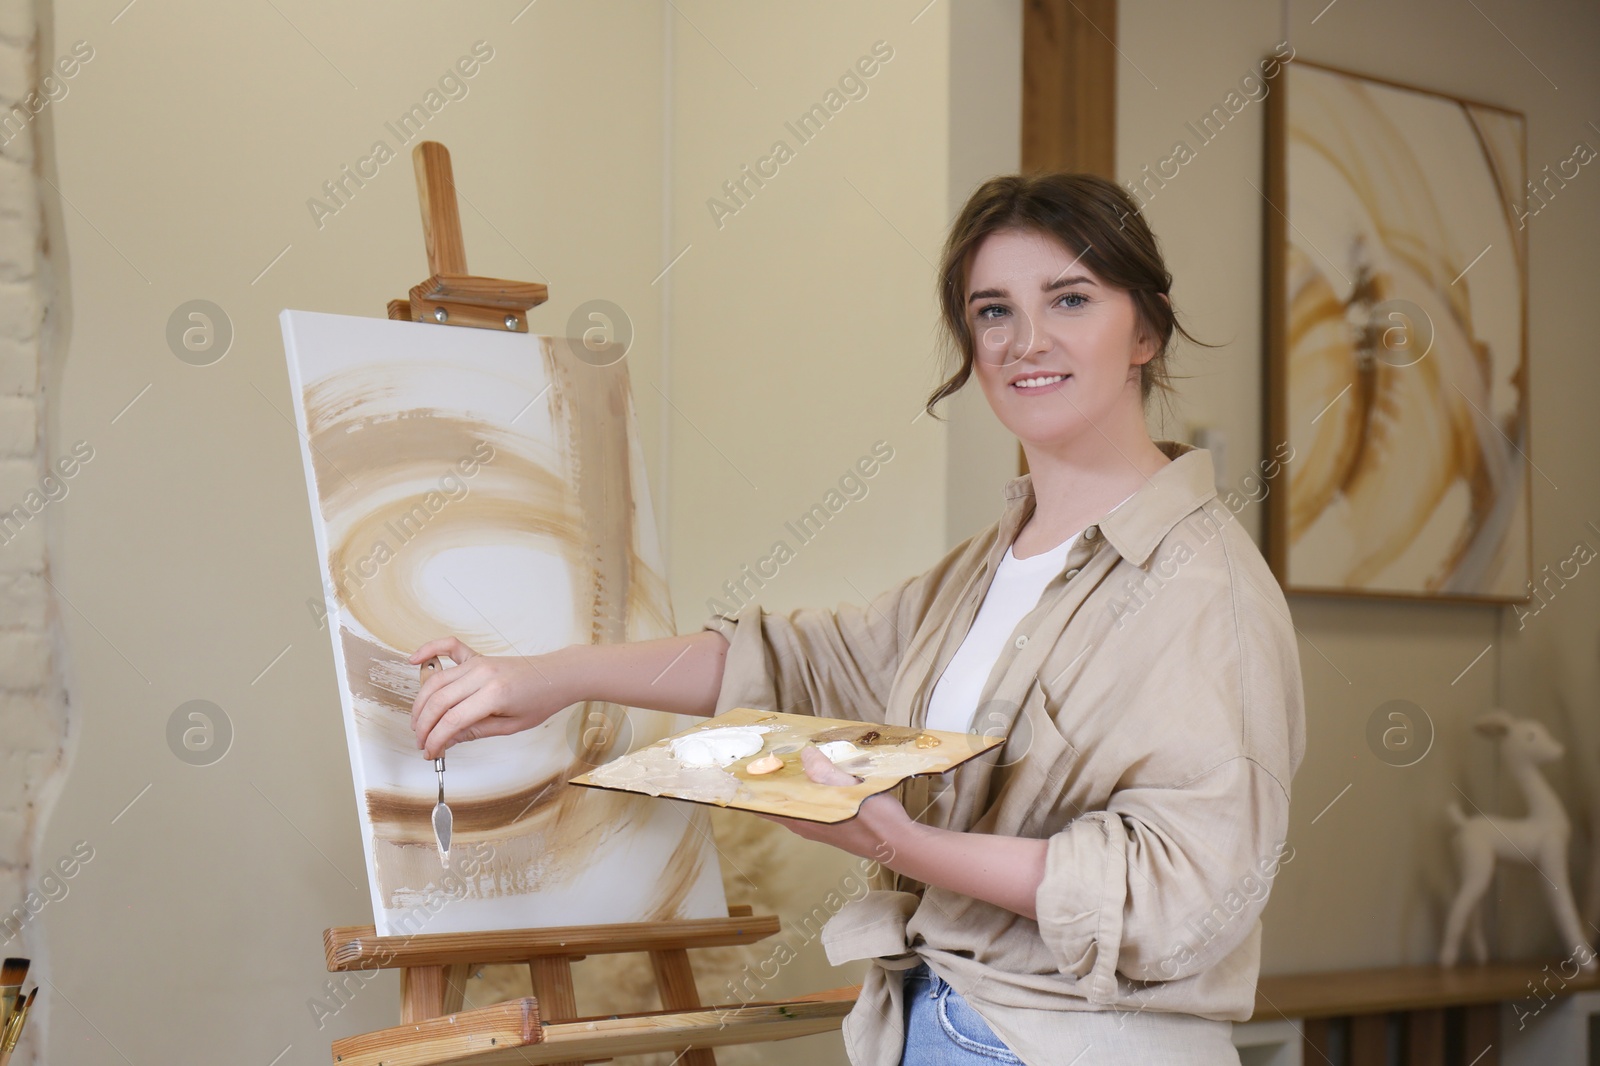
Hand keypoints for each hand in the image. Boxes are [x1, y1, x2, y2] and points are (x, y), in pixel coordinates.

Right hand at [408, 637, 568, 758]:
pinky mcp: (477, 656)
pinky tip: (414, 661)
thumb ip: (474, 732)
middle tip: (422, 743)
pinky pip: (448, 647)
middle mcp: (482, 674)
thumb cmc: (540, 700)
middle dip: (424, 725)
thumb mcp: (510, 726)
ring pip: (436, 681)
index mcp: (494, 694)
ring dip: (421, 703)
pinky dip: (429, 650)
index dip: (436, 740)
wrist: (556, 676)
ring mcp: (478, 662)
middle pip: (438, 701)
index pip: (452, 720)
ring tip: (418, 723)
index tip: (430, 752)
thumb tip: (445, 740)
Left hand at [753, 746, 911, 864]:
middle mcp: (807, 823)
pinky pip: (813, 801)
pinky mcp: (834, 822)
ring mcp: (820, 824)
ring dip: (791, 783)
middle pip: (780, 801)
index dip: (749, 792)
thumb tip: (806, 754)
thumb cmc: (873, 821)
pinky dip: (810, 786)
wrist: (899, 844)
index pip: (765, 807)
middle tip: (762, 755)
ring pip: (797, 801)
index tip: (735, 775)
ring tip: (788, 758)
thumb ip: (824, 772)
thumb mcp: (847, 790)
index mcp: (803, 819)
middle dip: (770, 780)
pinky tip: (819, 771)